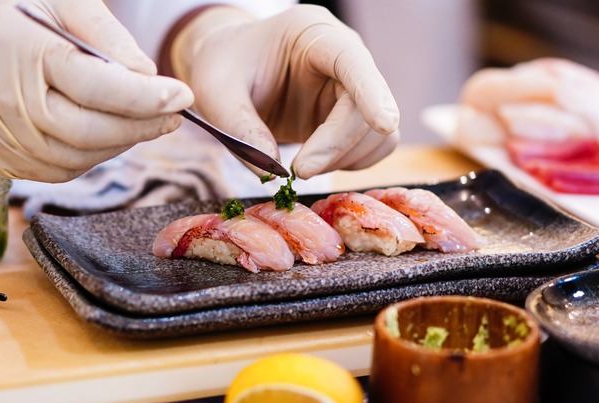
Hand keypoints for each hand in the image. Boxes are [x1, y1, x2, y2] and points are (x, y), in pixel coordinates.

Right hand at [0, 0, 192, 181]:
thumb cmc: (13, 13)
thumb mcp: (63, 1)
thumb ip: (109, 37)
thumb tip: (151, 80)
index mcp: (22, 51)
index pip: (96, 86)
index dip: (145, 98)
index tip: (182, 97)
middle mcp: (3, 99)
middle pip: (89, 131)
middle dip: (141, 127)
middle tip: (172, 116)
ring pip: (76, 158)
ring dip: (119, 144)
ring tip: (141, 122)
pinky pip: (56, 171)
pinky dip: (90, 157)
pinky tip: (103, 135)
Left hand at [170, 4, 399, 178]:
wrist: (229, 68)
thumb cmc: (223, 66)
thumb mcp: (215, 91)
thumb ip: (239, 128)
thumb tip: (273, 172)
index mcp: (311, 34)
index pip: (353, 60)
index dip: (371, 92)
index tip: (383, 123)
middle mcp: (343, 57)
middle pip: (366, 107)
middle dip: (336, 146)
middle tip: (299, 172)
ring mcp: (352, 87)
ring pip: (376, 133)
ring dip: (342, 159)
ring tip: (298, 167)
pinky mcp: (351, 116)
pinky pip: (371, 147)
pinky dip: (348, 164)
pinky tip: (315, 164)